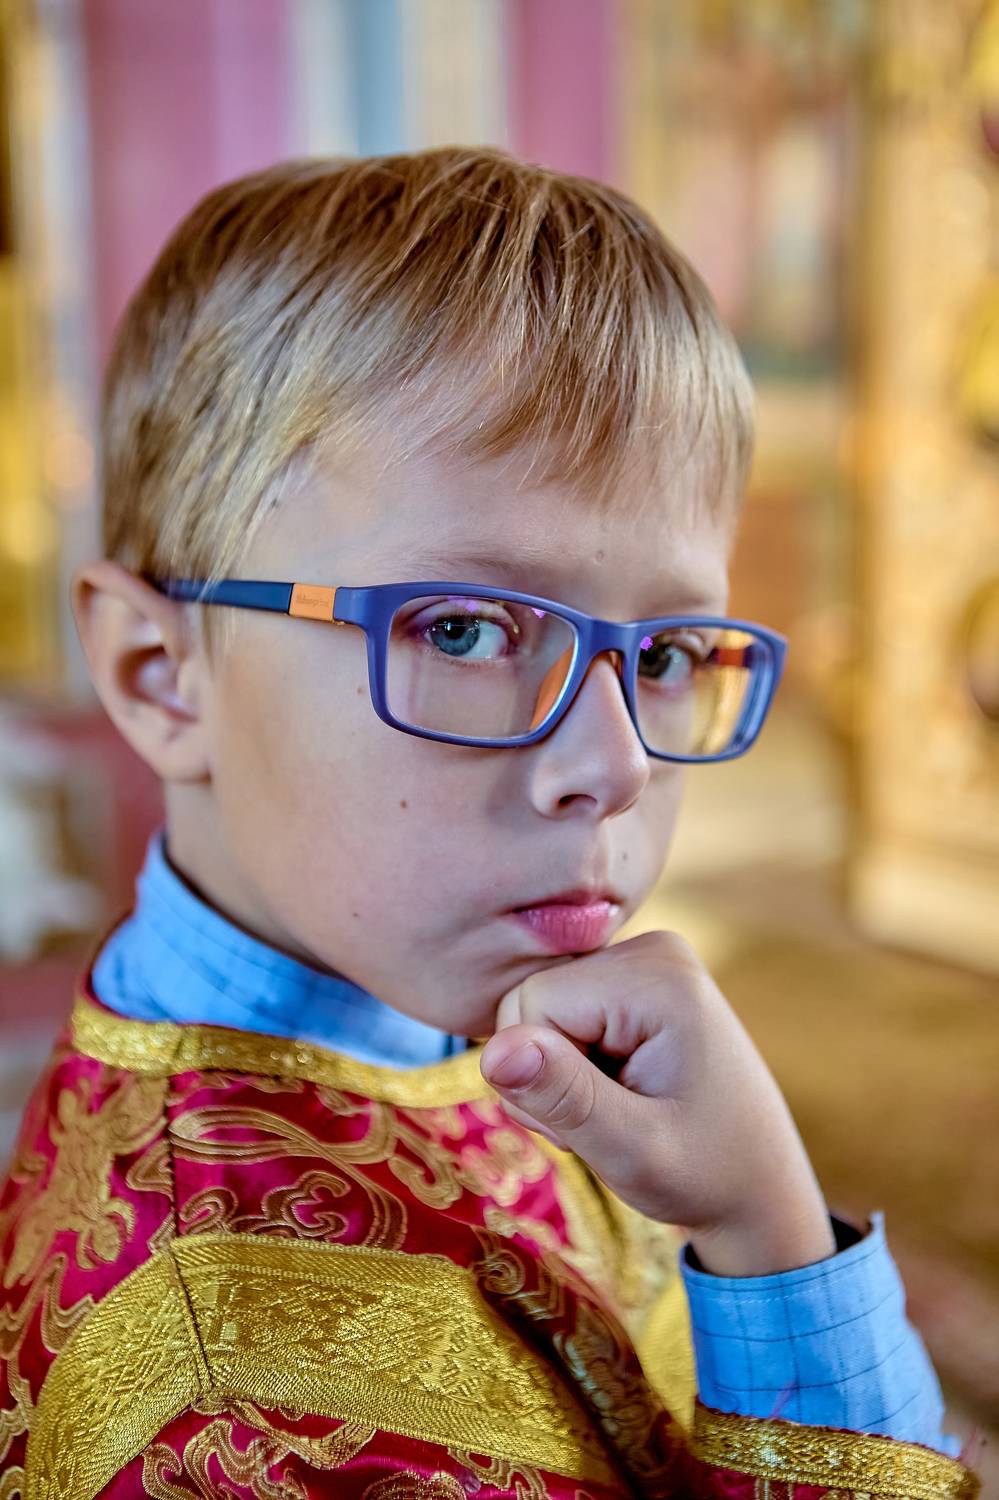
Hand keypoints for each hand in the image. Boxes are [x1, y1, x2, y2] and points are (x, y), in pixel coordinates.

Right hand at [479, 929, 836, 1276]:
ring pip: (537, 1013)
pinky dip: (574, 1068)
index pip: (528, 1005)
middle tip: (611, 1123)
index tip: (603, 1121)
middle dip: (550, 1076)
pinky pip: (561, 1017)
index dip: (543, 1077)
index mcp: (657, 975)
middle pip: (529, 1002)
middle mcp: (651, 950)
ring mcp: (644, 962)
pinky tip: (619, 1094)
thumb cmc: (706, 1175)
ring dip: (560, 1078)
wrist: (759, 1186)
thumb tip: (493, 1051)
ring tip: (621, 1112)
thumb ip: (564, 1096)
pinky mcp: (634, 983)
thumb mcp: (634, 1150)